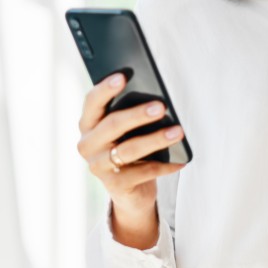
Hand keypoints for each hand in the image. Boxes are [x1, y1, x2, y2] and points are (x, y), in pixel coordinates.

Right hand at [76, 73, 185, 224]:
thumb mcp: (123, 130)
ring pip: (129, 150)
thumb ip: (126, 113)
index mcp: (87, 124)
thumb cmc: (127, 147)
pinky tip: (180, 160)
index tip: (123, 76)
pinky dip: (165, 165)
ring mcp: (99, 166)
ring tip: (178, 131)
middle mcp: (87, 145)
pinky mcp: (115, 186)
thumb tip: (153, 99)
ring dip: (156, 139)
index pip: (92, 102)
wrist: (129, 190)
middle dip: (138, 114)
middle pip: (112, 125)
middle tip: (161, 107)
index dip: (105, 89)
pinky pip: (144, 172)